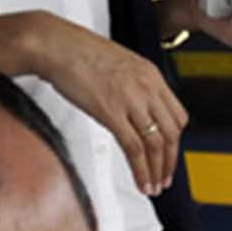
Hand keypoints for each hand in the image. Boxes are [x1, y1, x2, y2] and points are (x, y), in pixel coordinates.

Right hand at [16, 12, 189, 195]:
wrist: (54, 44)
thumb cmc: (78, 53)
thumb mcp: (120, 65)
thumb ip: (135, 86)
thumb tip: (138, 109)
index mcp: (151, 75)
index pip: (178, 116)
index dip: (176, 141)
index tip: (170, 155)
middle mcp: (146, 88)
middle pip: (172, 134)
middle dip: (170, 162)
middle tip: (165, 178)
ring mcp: (130, 100)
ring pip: (156, 145)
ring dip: (157, 171)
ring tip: (154, 187)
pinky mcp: (111, 113)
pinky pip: (134, 149)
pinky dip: (141, 171)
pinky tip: (141, 182)